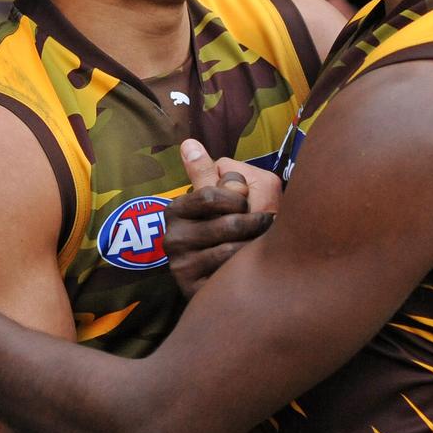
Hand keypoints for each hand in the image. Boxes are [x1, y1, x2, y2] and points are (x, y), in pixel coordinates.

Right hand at [163, 140, 278, 297]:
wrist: (245, 276)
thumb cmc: (239, 225)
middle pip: (228, 222)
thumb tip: (189, 143)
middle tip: (261, 228)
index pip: (212, 194)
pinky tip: (247, 265)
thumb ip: (212, 172)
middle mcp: (172, 237)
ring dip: (255, 245)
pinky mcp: (193, 289)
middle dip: (253, 223)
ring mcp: (180, 265)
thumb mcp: (227, 195)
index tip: (246, 204)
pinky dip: (246, 266)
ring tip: (258, 246)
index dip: (239, 198)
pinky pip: (229, 272)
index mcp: (177, 208)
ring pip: (231, 248)